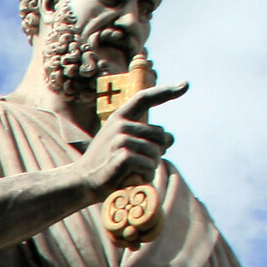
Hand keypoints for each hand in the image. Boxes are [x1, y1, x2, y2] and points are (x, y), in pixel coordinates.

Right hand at [83, 81, 186, 197]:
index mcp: (119, 118)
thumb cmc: (106, 165)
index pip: (144, 98)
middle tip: (140, 164)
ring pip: (156, 152)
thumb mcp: (124, 145)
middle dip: (158, 151)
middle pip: (160, 134)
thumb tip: (171, 138)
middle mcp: (120, 125)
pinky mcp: (122, 156)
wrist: (81, 182)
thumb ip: (147, 139)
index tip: (185, 84)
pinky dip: (145, 175)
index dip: (165, 91)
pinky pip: (148, 164)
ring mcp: (120, 139)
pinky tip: (131, 179)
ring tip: (133, 173)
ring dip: (150, 167)